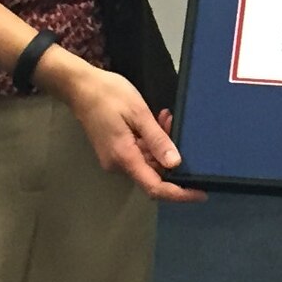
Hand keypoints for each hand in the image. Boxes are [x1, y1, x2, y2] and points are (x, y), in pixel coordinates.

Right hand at [37, 51, 206, 200]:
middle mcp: (118, 165)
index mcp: (124, 158)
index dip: (179, 193)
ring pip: (148, 161)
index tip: (201, 193)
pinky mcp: (114, 150)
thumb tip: (175, 164)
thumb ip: (157, 140)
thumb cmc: (109, 96)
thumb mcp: (138, 114)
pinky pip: (139, 153)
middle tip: (173, 123)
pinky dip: (150, 140)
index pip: (155, 187)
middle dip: (170, 155)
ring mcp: (115, 158)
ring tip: (164, 117)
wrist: (80, 87)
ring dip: (160, 144)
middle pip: (154, 173)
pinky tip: (155, 121)